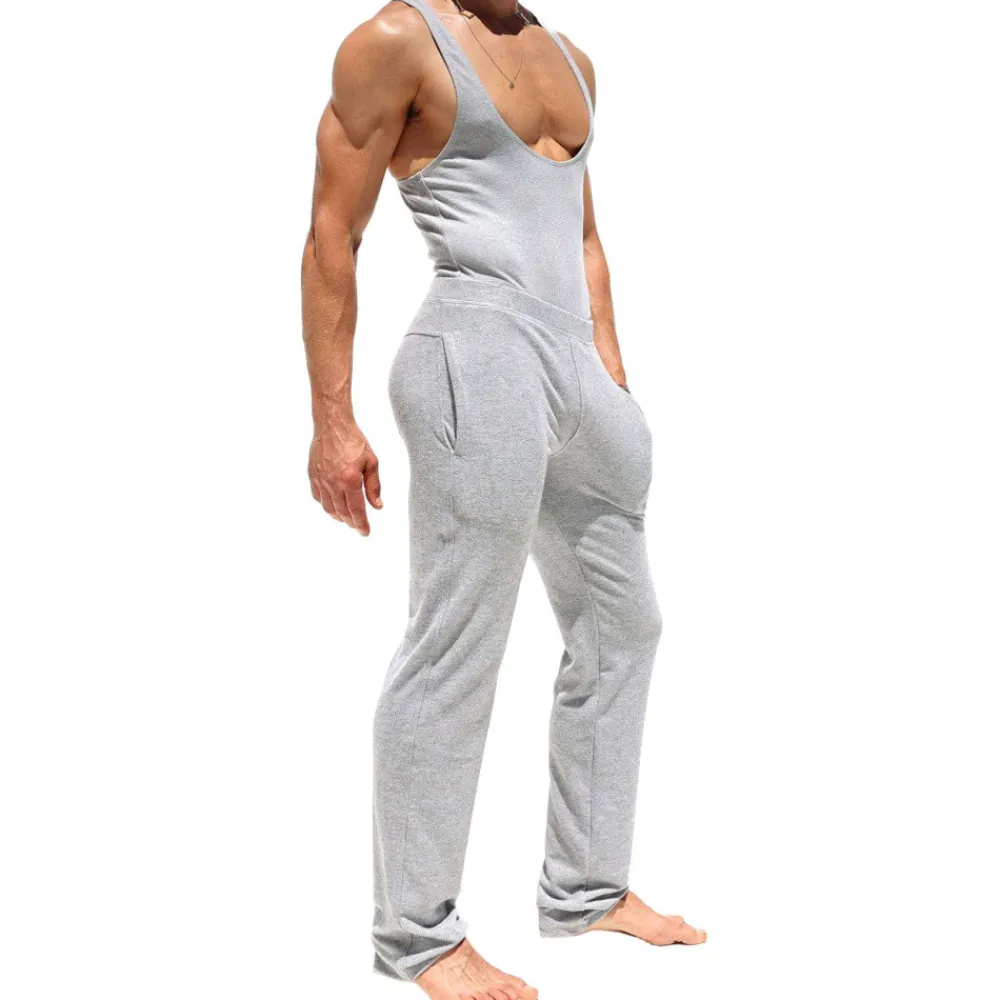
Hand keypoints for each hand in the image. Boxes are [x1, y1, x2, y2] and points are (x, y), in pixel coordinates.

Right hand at [308, 420, 381, 534]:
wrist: (332, 425)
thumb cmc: (354, 441)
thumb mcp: (371, 462)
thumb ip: (374, 486)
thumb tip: (378, 506)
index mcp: (350, 479)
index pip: (356, 509)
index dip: (361, 524)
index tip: (365, 532)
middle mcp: (333, 482)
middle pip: (342, 512)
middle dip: (351, 522)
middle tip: (358, 525)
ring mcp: (320, 480)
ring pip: (328, 508)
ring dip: (338, 517)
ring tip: (347, 519)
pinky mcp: (312, 476)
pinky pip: (318, 498)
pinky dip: (326, 505)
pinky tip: (334, 505)